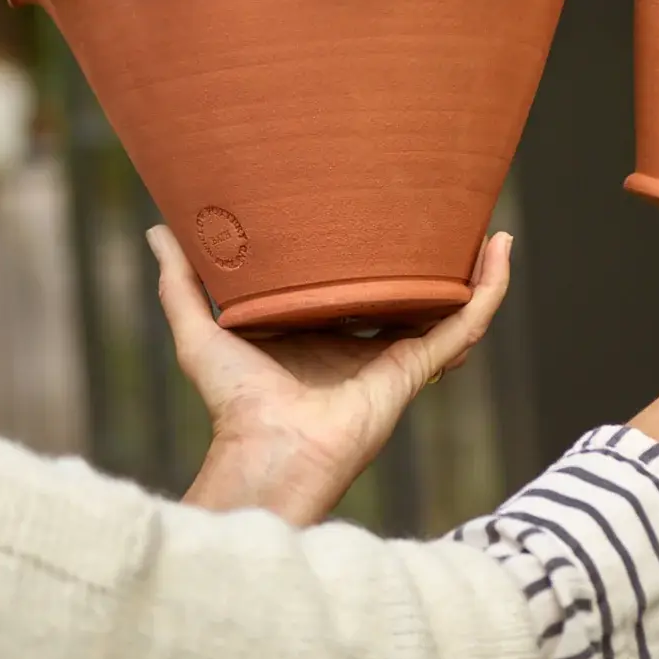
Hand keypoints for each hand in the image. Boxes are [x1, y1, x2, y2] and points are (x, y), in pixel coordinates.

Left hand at [148, 225, 511, 525]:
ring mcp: (397, 353)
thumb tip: (158, 228)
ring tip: (489, 224)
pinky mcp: (419, 365)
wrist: (266, 449)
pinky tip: (500, 250)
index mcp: (322, 334)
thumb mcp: (200, 328)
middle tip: (445, 208)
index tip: (381, 208)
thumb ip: (181, 282)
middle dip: (431, 259)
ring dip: (473, 269)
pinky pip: (465, 323)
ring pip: (448, 304)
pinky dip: (489, 288)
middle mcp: (365, 343)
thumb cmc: (232, 403)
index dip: (373, 253)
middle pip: (410, 293)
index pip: (357, 286)